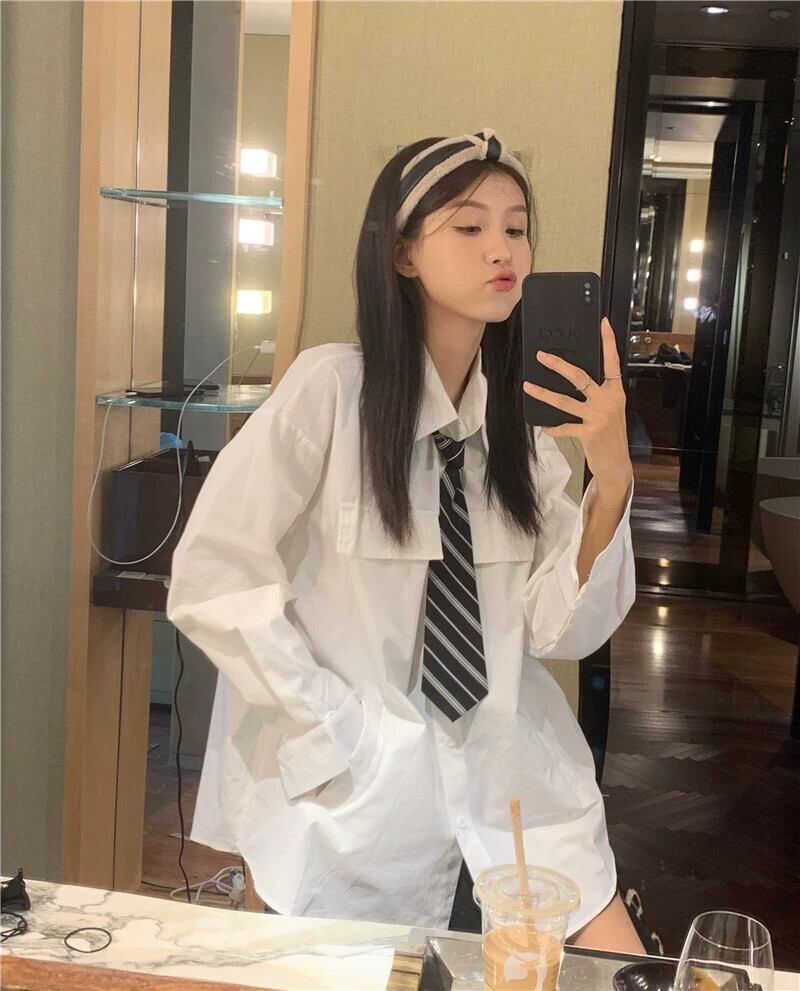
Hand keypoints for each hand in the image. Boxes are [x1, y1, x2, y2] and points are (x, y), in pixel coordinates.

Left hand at [522, 317, 632, 498]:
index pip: (612, 362)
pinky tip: (544, 427)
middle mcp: (608, 401)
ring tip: (528, 386)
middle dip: (559, 365)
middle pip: (580, 377)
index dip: (608, 342)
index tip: (603, 323)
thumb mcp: (610, 411)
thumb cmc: (610, 435)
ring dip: (544, 393)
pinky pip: (564, 427)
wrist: (617, 464)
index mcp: (615, 391)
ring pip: (565, 401)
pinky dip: (553, 428)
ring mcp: (598, 417)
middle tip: (541, 356)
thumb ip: (597, 395)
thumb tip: (574, 379)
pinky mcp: (588, 433)